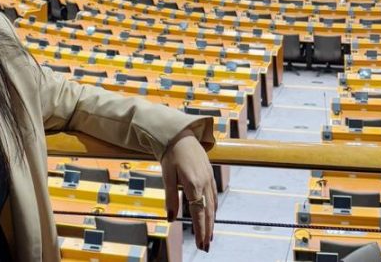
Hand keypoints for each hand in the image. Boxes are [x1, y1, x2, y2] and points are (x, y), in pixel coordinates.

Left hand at [160, 131, 215, 251]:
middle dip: (207, 231)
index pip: (198, 213)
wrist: (181, 134)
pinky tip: (211, 216)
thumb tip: (170, 219)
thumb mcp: (167, 175)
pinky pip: (213, 196)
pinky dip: (213, 209)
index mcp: (193, 184)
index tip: (200, 243)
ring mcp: (209, 178)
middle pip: (208, 212)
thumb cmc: (171, 154)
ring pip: (212, 205)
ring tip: (209, 236)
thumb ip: (170, 198)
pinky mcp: (209, 175)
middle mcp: (204, 182)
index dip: (200, 229)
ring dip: (211, 222)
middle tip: (205, 246)